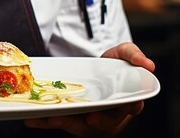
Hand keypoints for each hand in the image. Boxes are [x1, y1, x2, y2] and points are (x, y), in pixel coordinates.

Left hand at [25, 43, 154, 136]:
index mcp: (127, 100)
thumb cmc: (114, 63)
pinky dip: (45, 122)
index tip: (113, 108)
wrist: (96, 67)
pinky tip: (30, 118)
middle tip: (74, 119)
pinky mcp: (74, 119)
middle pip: (102, 123)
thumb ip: (134, 55)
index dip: (122, 110)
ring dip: (61, 123)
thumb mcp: (124, 52)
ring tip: (44, 117)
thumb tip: (148, 65)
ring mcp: (91, 119)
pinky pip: (60, 122)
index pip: (129, 108)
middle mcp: (110, 114)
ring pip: (78, 126)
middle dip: (87, 123)